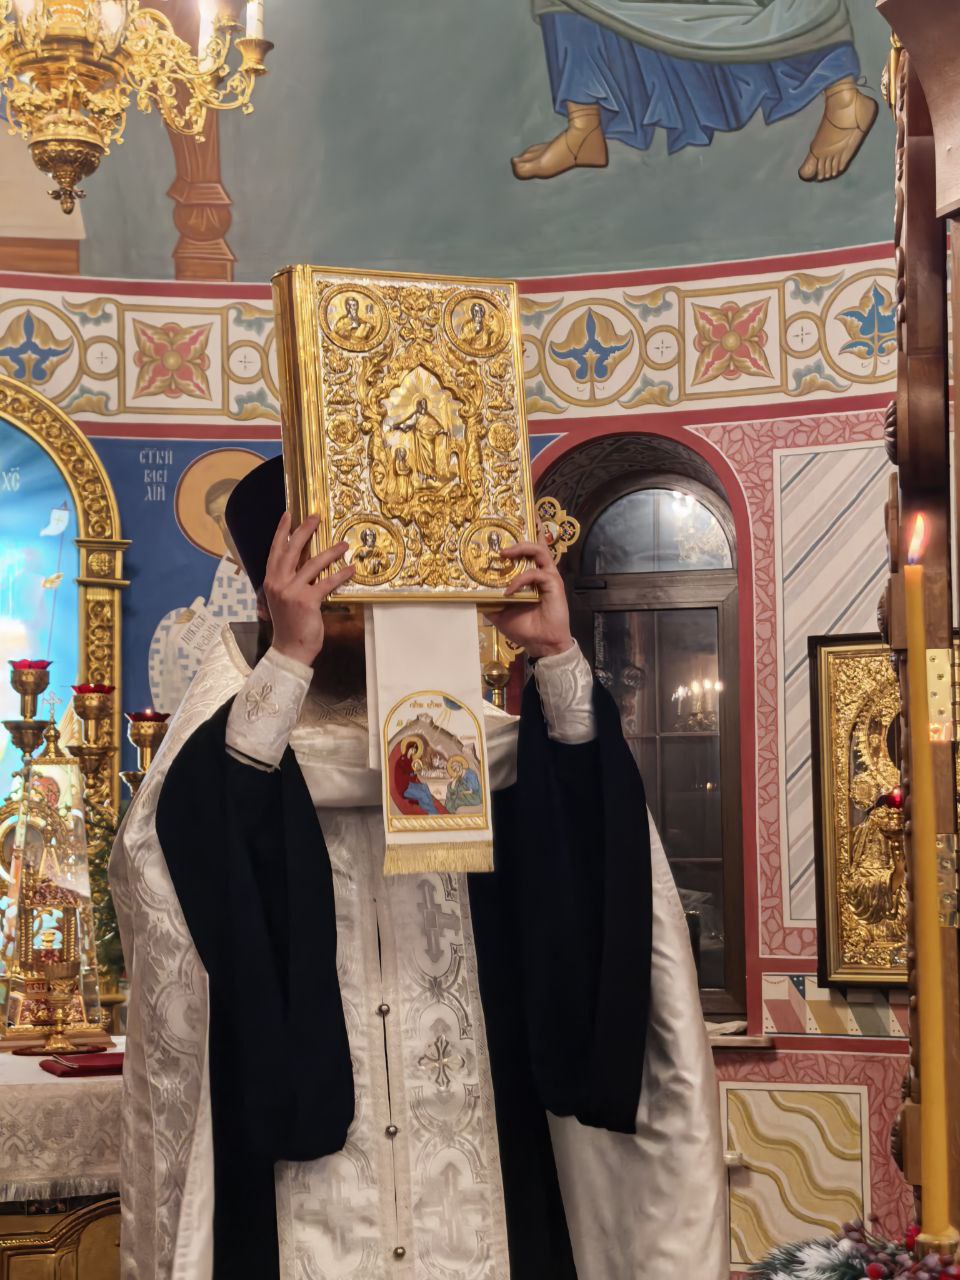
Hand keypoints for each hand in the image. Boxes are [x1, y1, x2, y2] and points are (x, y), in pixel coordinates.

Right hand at [262, 512, 354, 666]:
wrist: (290, 649)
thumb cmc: (289, 625)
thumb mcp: (282, 599)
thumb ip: (288, 582)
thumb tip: (304, 564)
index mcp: (271, 581)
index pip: (275, 551)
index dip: (282, 532)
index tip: (289, 515)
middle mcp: (278, 583)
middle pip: (292, 550)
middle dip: (304, 531)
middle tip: (316, 517)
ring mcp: (291, 592)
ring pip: (313, 564)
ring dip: (330, 552)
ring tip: (343, 544)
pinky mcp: (307, 601)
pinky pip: (327, 583)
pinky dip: (340, 575)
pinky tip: (351, 569)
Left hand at [492, 534, 574, 659]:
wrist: (541, 643)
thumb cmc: (524, 628)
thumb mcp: (499, 614)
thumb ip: (489, 602)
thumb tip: (470, 595)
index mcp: (529, 576)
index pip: (526, 552)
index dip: (518, 539)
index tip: (502, 533)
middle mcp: (540, 572)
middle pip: (535, 544)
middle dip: (521, 536)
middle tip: (500, 542)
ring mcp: (548, 576)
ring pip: (539, 550)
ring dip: (521, 548)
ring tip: (504, 553)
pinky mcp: (553, 583)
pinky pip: (535, 574)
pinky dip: (520, 580)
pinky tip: (509, 591)